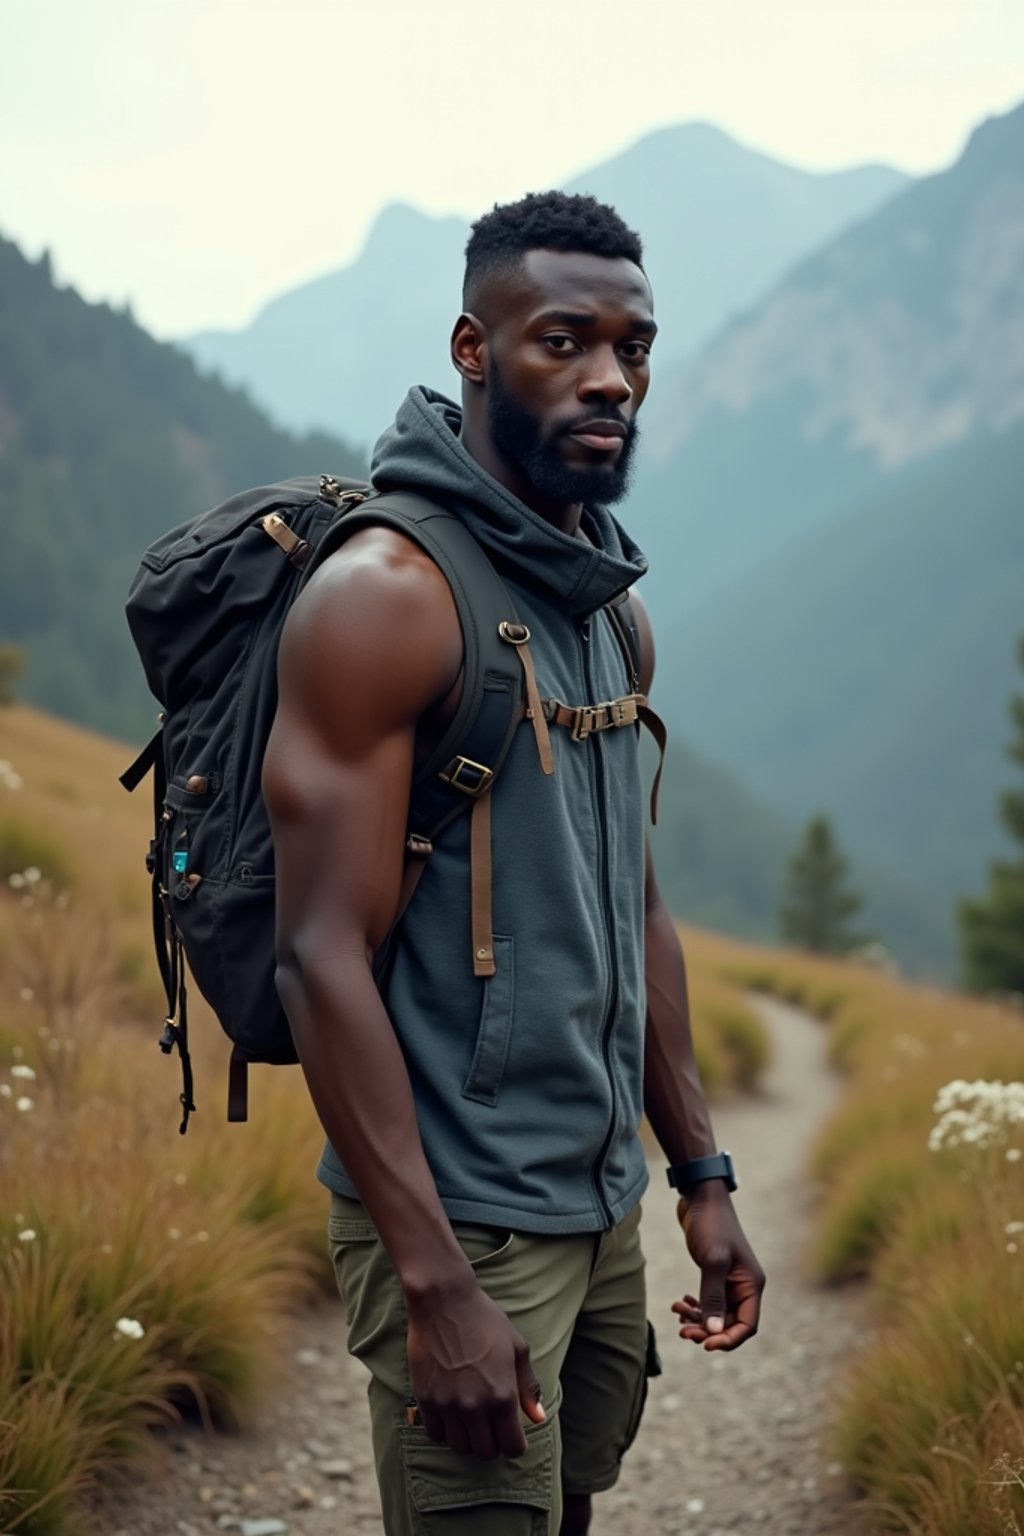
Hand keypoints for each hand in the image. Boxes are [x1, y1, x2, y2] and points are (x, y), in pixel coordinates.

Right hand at [406, 1276, 544, 1459]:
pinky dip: (445, 1431)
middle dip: (493, 1443)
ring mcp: (448, 1405)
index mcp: (502, 1396)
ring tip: (471, 1420)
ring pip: (460, 1447)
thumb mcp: (517, 1348)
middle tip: (491, 1426)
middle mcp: (475, 1407)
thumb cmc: (484, 1319)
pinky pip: (436, 1435)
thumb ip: (528, 1386)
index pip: (512, 1447)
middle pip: (486, 1453)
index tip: (512, 1432)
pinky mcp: (426, 1399)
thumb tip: (538, 1418)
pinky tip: (451, 1413)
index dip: (516, 1444)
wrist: (443, 1301)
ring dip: (468, 1439)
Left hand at [671, 1184, 764, 1350]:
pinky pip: (708, 1301)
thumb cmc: (711, 1225)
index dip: (727, 1340)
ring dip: (698, 1319)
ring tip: (676, 1311)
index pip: (746, 1326)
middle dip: (707, 1331)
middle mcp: (744, 1286)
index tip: (704, 1345)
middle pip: (729, 1323)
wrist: (700, 1196)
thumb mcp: (713, 1261)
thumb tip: (714, 1332)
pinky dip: (696, 1306)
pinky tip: (680, 1303)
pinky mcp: (715, 1274)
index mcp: (751, 1285)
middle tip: (683, 1331)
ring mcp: (729, 1280)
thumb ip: (713, 1297)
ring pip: (716, 1314)